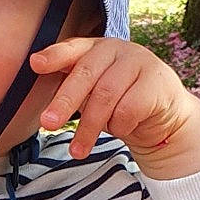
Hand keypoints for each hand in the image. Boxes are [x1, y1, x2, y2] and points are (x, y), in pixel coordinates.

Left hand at [29, 36, 199, 172]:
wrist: (164, 116)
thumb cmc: (119, 102)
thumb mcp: (93, 93)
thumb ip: (72, 89)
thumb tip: (45, 109)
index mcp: (95, 48)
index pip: (72, 48)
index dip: (54, 56)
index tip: (35, 64)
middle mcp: (116, 49)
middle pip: (85, 74)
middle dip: (64, 102)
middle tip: (48, 124)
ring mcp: (138, 62)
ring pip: (105, 96)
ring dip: (89, 128)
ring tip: (77, 151)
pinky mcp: (156, 82)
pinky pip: (127, 110)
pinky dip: (119, 127)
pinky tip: (122, 129)